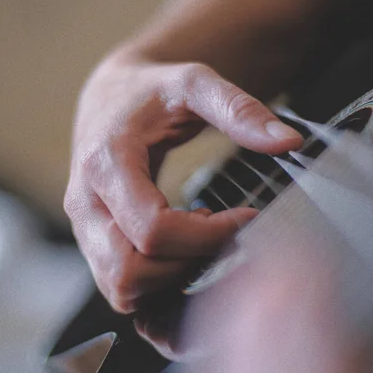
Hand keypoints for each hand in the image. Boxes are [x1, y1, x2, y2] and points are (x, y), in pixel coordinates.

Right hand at [64, 52, 302, 344]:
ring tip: (196, 237)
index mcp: (105, 164)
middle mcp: (84, 203)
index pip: (153, 231)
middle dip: (186, 265)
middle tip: (218, 234)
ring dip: (169, 277)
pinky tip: (177, 248)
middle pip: (130, 271)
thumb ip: (239, 110)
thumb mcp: (193, 84)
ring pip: (121, 288)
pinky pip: (118, 287)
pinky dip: (153, 283)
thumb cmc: (149, 93)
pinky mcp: (91, 241)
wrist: (109, 99)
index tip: (244, 217)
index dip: (209, 236)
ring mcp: (84, 227)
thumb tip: (289, 141)